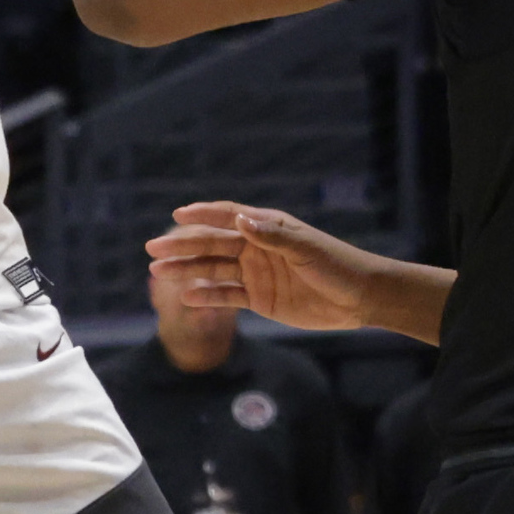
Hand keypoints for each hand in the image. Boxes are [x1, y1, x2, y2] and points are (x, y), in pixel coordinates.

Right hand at [147, 203, 379, 331]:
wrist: (360, 298)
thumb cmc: (337, 265)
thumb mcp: (306, 249)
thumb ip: (273, 236)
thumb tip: (241, 220)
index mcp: (268, 228)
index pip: (228, 216)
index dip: (203, 214)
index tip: (177, 216)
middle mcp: (257, 248)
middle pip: (213, 244)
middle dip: (183, 245)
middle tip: (153, 248)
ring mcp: (257, 274)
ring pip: (214, 270)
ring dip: (187, 270)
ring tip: (159, 272)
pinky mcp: (260, 299)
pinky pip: (227, 296)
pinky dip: (207, 296)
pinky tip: (186, 296)